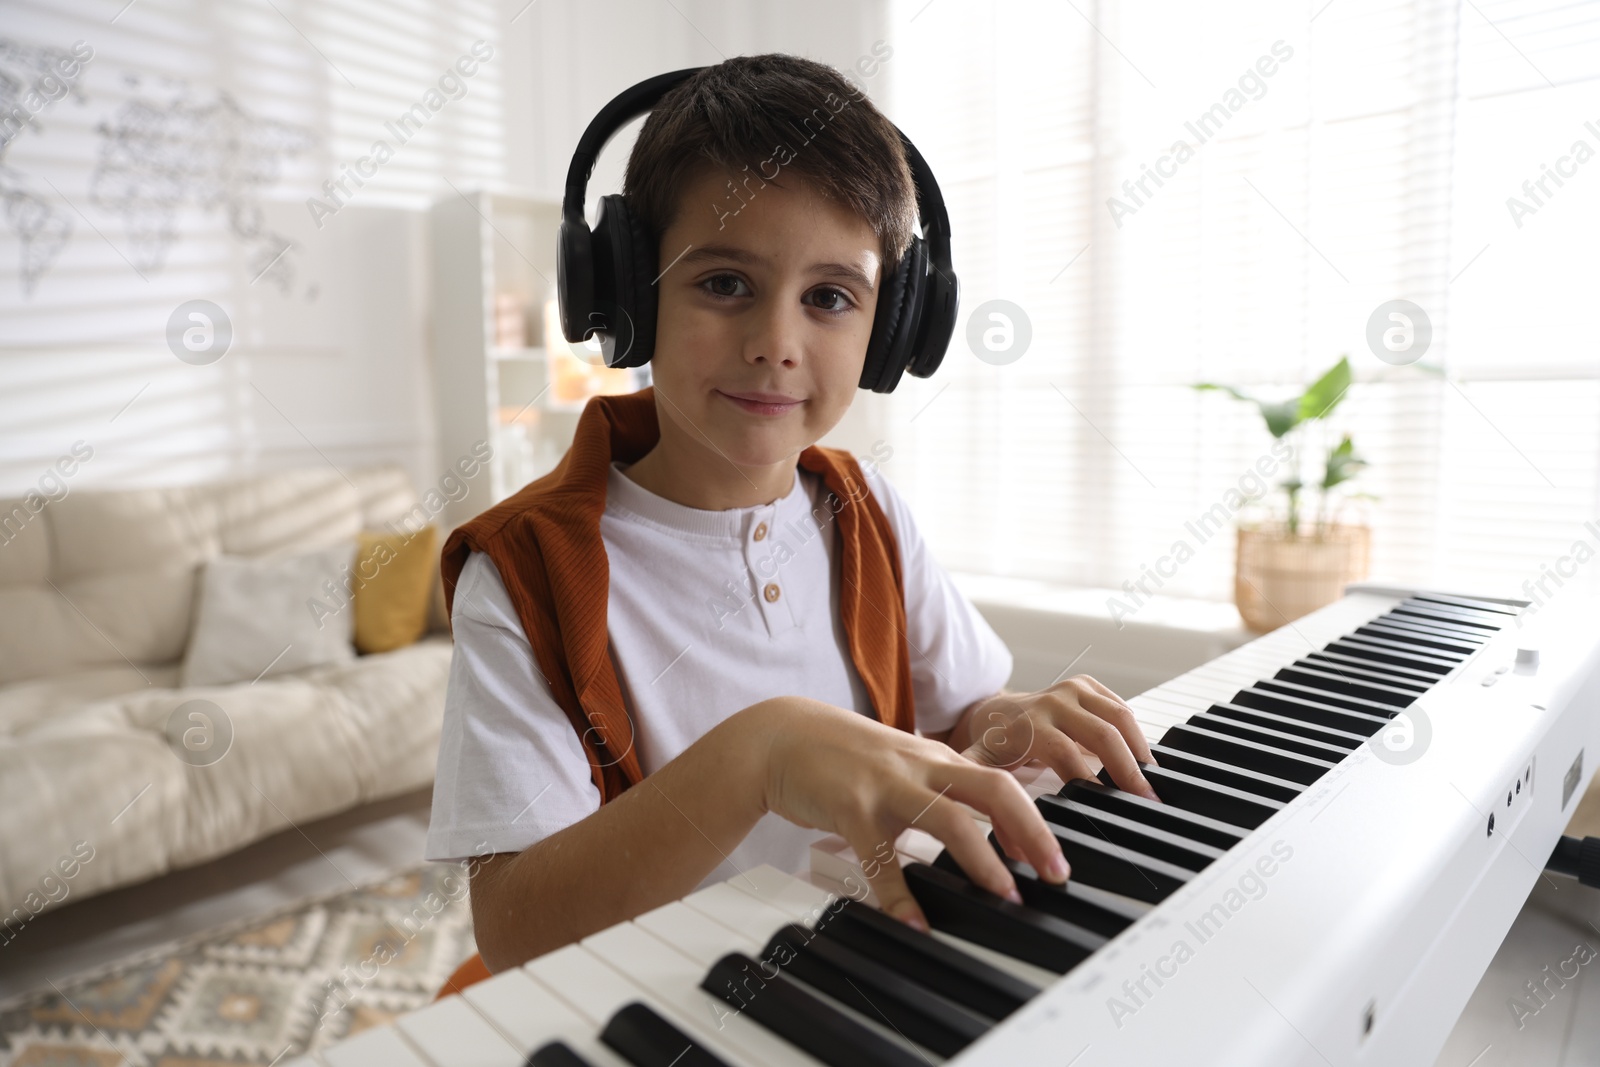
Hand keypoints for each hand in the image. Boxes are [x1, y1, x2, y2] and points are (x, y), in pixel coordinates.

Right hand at [756, 696, 1068, 930]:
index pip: (1002, 782)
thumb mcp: (901, 763)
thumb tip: (983, 829)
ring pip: (950, 818)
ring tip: (1003, 896)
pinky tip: (914, 923)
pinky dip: (900, 895)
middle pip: (994, 790)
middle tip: (1053, 874)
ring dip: (983, 861)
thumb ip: (940, 787)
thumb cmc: (844, 756)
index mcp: (936, 758)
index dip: (1033, 820)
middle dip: (1031, 833)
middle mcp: (920, 767)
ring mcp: (887, 785)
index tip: (1051, 859)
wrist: (781, 736)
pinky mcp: (851, 807)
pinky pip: (883, 857)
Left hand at [960, 676, 1159, 800]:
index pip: (1064, 751)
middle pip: (1102, 733)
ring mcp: (1072, 689)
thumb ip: (993, 807)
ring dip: (1141, 751)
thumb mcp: (983, 775)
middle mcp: (1052, 702)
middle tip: (1148, 801)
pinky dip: (1137, 734)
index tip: (1107, 808)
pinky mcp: (1088, 685)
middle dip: (1128, 770)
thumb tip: (1016, 851)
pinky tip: (1145, 761)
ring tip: (1155, 782)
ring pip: (1120, 717)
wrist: (994, 711)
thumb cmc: (994, 748)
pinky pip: (1122, 708)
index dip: (1088, 780)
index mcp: (1028, 724)